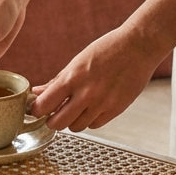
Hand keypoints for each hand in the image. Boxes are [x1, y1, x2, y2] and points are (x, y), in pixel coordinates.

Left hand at [31, 26, 163, 131]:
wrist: (139, 47)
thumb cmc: (107, 50)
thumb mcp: (78, 61)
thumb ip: (56, 81)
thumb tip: (36, 94)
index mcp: (73, 78)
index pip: (44, 106)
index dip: (37, 110)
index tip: (38, 109)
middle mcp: (86, 94)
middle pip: (58, 124)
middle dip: (53, 121)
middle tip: (55, 113)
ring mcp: (101, 104)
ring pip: (76, 127)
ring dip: (72, 120)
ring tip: (77, 107)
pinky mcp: (115, 110)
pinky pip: (94, 125)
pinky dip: (90, 119)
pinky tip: (93, 106)